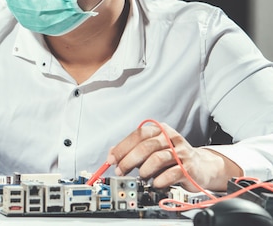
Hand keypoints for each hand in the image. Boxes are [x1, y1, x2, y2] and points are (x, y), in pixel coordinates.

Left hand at [107, 121, 241, 191]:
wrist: (201, 166)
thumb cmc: (172, 157)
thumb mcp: (153, 149)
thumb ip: (133, 149)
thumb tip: (112, 153)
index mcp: (160, 130)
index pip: (138, 135)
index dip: (122, 147)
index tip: (111, 159)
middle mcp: (171, 138)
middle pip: (146, 147)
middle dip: (128, 161)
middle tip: (120, 171)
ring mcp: (181, 152)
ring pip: (157, 159)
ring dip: (144, 170)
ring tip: (141, 176)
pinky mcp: (189, 167)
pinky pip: (171, 174)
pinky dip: (159, 180)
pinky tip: (155, 183)